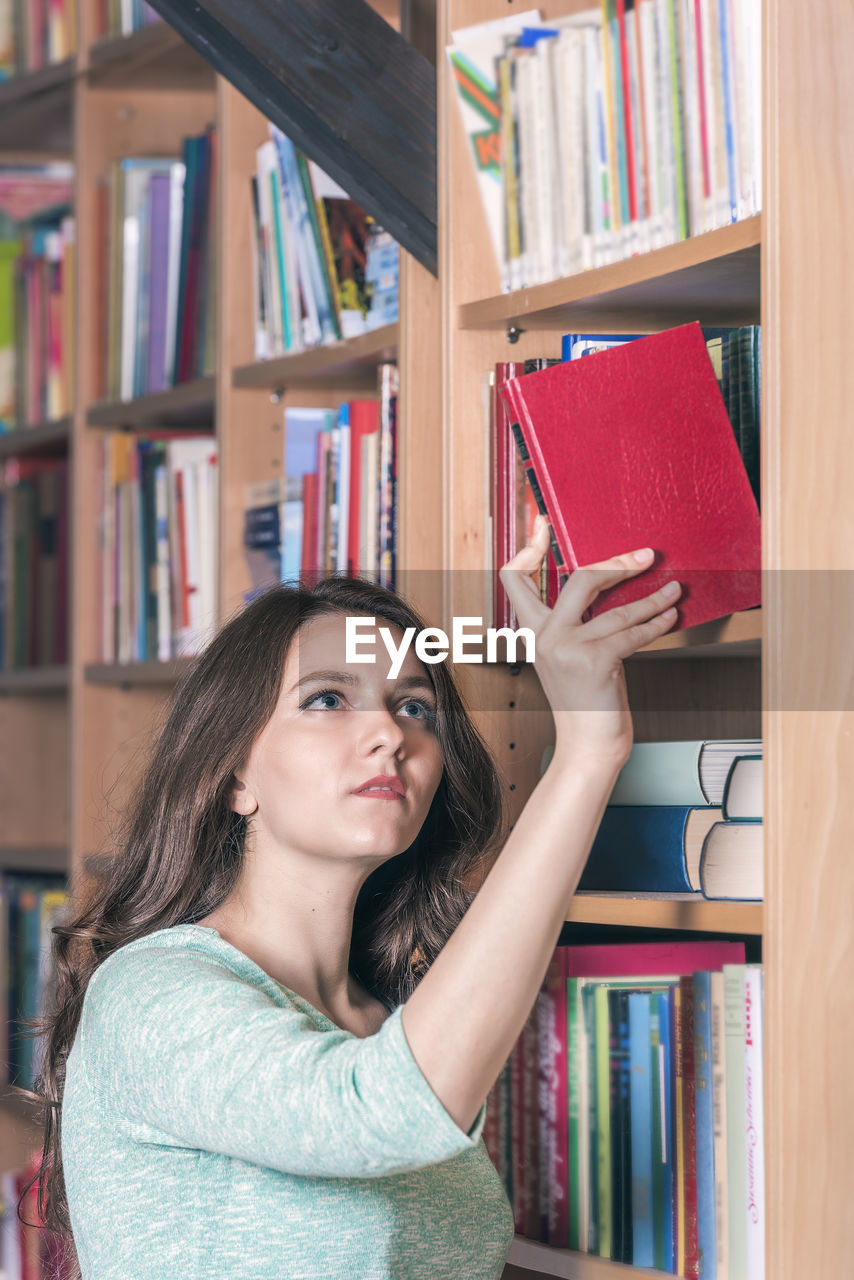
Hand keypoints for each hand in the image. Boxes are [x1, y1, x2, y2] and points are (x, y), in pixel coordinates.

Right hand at [499, 517, 680, 769]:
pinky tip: (669, 618)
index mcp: (534, 632)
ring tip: (674, 590)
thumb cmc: (586, 702)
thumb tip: (614, 588)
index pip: (515, 580)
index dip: (528, 551)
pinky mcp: (594, 661)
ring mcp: (567, 648)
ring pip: (617, 608)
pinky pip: (632, 633)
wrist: (587, 746)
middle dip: (617, 563)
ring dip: (653, 598)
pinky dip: (656, 623)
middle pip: (579, 579)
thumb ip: (580, 625)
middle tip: (645, 556)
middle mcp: (545, 637)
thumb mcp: (571, 657)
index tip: (543, 528)